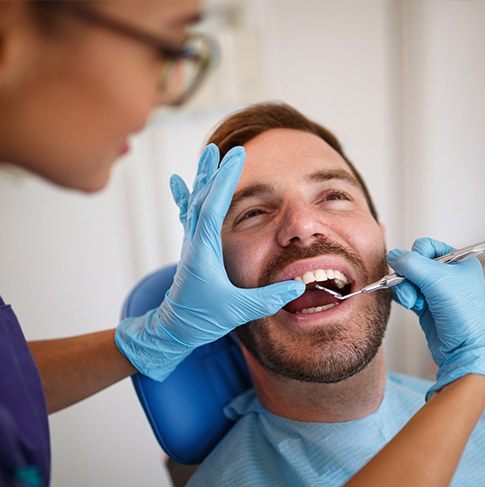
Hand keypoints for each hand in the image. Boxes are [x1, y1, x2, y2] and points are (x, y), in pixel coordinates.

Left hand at [115, 144, 304, 380]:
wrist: (174, 328)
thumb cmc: (202, 319)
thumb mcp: (239, 311)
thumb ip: (269, 298)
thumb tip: (298, 286)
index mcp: (203, 251)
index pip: (213, 207)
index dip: (225, 181)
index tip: (235, 157)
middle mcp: (194, 242)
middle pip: (202, 198)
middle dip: (215, 172)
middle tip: (225, 149)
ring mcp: (191, 243)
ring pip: (195, 202)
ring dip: (204, 178)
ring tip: (208, 155)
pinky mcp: (192, 248)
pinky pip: (189, 214)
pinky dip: (186, 195)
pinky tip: (178, 182)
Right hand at [387, 237, 484, 404]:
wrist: (466, 350)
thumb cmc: (464, 315)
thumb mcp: (437, 280)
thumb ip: (411, 263)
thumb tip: (392, 254)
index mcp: (459, 261)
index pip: (426, 246)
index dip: (417, 256)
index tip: (419, 271)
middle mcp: (447, 274)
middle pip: (413, 263)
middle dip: (408, 277)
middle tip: (414, 291)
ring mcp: (435, 290)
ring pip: (407, 279)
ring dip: (406, 290)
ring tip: (415, 303)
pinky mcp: (426, 305)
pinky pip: (406, 293)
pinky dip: (405, 298)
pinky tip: (413, 307)